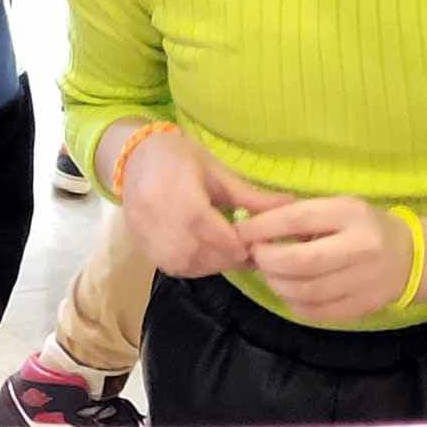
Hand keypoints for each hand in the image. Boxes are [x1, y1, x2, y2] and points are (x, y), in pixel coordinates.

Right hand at [120, 129, 294, 278]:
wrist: (133, 159)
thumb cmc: (179, 158)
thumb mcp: (217, 172)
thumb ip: (251, 197)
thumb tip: (293, 208)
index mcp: (177, 195)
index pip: (213, 231)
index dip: (239, 243)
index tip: (261, 244)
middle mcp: (157, 219)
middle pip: (202, 252)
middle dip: (231, 256)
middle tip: (253, 253)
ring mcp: (146, 237)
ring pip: (189, 265)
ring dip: (215, 264)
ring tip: (232, 255)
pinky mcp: (141, 248)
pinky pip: (175, 267)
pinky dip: (197, 266)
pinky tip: (210, 256)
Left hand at [242, 197, 413, 321]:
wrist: (412, 257)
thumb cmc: (363, 226)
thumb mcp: (337, 208)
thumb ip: (298, 215)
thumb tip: (250, 225)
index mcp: (351, 214)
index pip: (298, 219)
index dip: (262, 227)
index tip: (241, 232)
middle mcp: (361, 248)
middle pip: (299, 262)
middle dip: (267, 260)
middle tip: (256, 256)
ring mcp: (364, 281)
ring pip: (304, 291)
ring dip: (276, 283)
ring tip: (271, 273)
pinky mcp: (362, 307)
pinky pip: (315, 312)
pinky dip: (293, 303)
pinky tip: (290, 290)